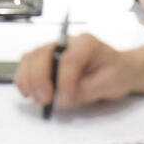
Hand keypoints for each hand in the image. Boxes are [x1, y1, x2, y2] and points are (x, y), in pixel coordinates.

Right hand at [15, 32, 134, 110]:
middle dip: (39, 78)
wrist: (119, 70)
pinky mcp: (46, 59)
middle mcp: (65, 42)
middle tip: (44, 100)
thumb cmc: (116, 74)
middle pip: (42, 54)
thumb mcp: (109, 84)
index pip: (68, 60)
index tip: (64, 102)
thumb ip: (85, 89)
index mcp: (85, 43)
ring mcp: (53, 48)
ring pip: (31, 58)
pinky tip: (28, 92)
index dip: (63, 81)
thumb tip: (63, 96)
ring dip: (28, 78)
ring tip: (35, 98)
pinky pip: (28, 64)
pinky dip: (24, 77)